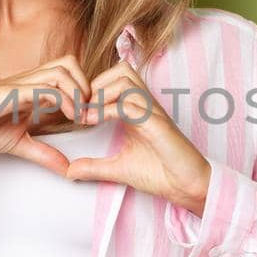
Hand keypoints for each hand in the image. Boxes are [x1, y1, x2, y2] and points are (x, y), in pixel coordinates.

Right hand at [0, 56, 92, 177]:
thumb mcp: (19, 144)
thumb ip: (44, 154)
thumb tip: (67, 168)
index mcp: (32, 89)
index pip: (68, 73)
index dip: (84, 91)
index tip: (90, 117)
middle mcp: (28, 81)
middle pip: (69, 63)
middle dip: (86, 85)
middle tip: (88, 113)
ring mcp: (19, 84)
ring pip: (61, 70)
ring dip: (78, 91)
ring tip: (81, 115)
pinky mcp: (10, 92)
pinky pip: (44, 87)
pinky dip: (63, 99)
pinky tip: (69, 117)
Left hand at [65, 60, 212, 215]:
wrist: (186, 185)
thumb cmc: (160, 173)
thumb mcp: (118, 168)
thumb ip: (94, 166)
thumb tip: (70, 171)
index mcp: (137, 109)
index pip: (114, 79)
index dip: (92, 89)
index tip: (76, 112)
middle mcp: (145, 105)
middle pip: (120, 70)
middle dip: (95, 85)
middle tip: (80, 110)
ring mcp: (152, 111)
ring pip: (124, 80)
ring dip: (100, 94)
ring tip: (85, 117)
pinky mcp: (157, 123)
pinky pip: (130, 104)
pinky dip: (107, 109)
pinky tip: (93, 122)